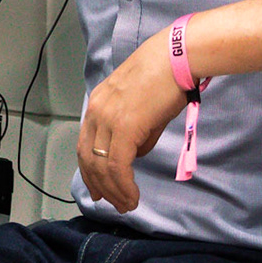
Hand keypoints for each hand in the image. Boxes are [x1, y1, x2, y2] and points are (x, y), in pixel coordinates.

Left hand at [76, 29, 186, 212]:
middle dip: (99, 186)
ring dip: (113, 191)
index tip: (98, 190)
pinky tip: (132, 196)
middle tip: (112, 204)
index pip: (84, 144)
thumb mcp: (142, 108)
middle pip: (88, 158)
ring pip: (102, 166)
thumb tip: (134, 154)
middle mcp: (96, 112)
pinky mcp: (124, 127)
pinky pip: (117, 165)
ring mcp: (107, 119)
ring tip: (126, 205)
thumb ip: (135, 133)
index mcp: (97, 104)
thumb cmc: (166, 78)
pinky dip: (123, 185)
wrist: (177, 57)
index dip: (89, 171)